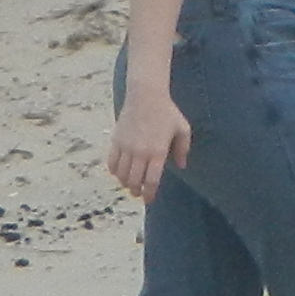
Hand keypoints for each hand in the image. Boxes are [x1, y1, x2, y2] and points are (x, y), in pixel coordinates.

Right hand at [107, 88, 193, 202]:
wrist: (146, 95)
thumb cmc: (167, 112)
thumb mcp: (182, 129)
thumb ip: (183, 149)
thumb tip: (181, 166)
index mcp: (158, 151)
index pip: (151, 180)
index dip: (150, 193)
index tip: (149, 200)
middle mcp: (140, 152)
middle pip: (134, 180)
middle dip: (136, 191)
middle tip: (139, 193)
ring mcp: (126, 146)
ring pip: (121, 174)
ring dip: (125, 183)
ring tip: (130, 184)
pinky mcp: (116, 140)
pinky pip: (111, 162)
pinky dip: (114, 171)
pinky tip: (119, 173)